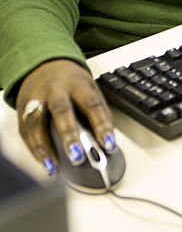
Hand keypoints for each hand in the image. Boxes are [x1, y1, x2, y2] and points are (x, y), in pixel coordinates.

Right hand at [16, 60, 116, 175]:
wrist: (43, 65)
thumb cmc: (70, 81)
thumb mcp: (90, 88)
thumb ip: (99, 111)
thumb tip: (108, 139)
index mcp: (77, 83)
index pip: (92, 103)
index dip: (101, 124)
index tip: (108, 144)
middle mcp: (55, 89)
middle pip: (61, 110)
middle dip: (69, 135)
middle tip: (77, 156)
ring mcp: (36, 99)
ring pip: (37, 122)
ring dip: (45, 147)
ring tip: (54, 166)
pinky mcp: (22, 110)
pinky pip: (26, 132)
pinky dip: (35, 149)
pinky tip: (45, 162)